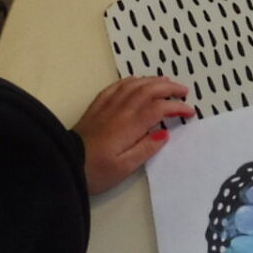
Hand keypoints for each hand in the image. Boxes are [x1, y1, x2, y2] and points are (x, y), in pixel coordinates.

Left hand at [74, 75, 193, 194]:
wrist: (63, 165)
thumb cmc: (96, 171)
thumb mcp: (124, 168)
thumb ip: (146, 149)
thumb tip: (164, 134)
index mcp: (130, 125)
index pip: (159, 108)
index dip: (177, 107)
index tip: (190, 112)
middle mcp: (120, 110)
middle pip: (148, 90)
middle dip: (169, 87)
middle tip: (184, 91)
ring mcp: (107, 107)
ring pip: (133, 85)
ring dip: (152, 80)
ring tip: (165, 82)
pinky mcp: (96, 108)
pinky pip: (115, 87)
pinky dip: (129, 81)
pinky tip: (136, 81)